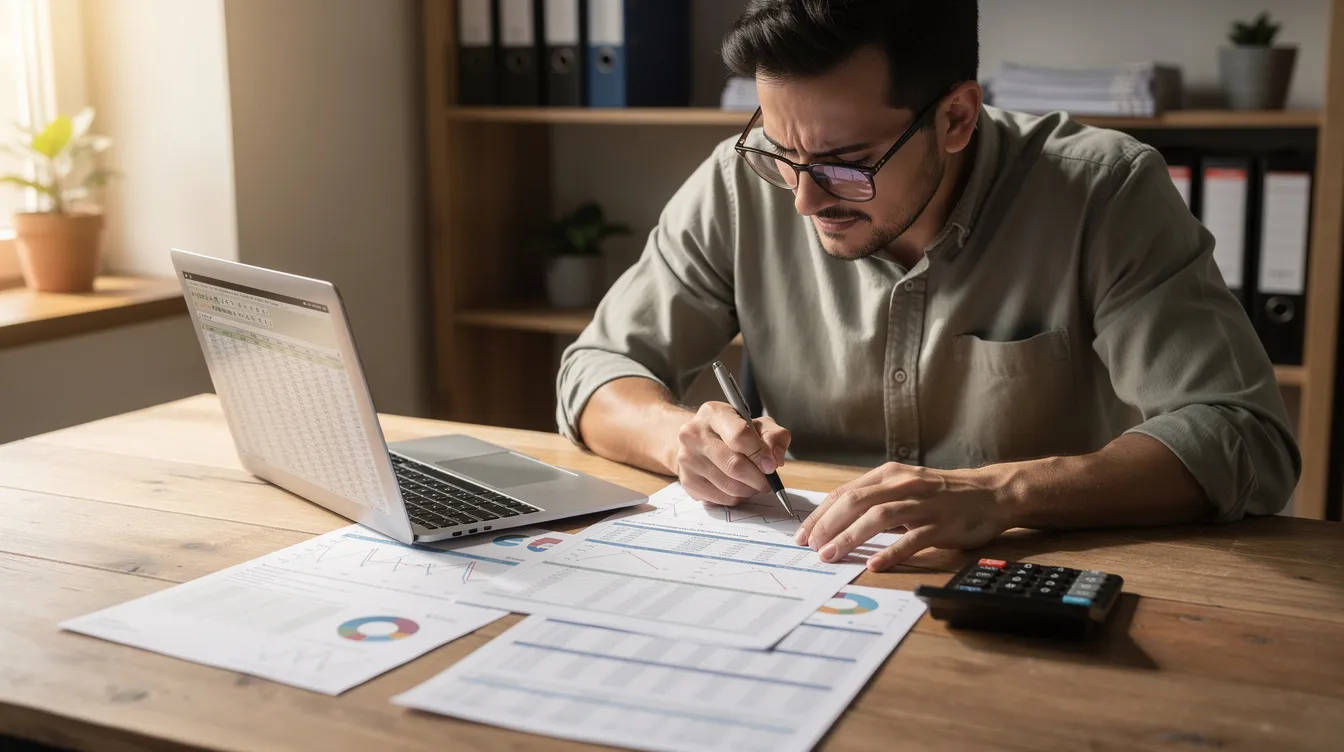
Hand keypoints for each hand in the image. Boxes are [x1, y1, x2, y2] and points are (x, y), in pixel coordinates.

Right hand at [674, 402, 790, 505]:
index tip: (771, 465)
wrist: (699, 442)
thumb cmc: (732, 432)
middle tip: (767, 481)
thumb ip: (773, 436)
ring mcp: (687, 458)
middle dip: (758, 478)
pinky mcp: (687, 481)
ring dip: (749, 490)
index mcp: (714, 413)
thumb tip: (775, 458)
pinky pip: (721, 499)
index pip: (740, 436)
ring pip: (729, 486)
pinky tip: (737, 487)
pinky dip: (736, 498)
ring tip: (753, 483)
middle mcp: (694, 433)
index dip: (760, 454)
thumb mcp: (757, 425)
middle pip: (734, 465)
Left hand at [796, 462, 1014, 570]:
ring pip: (878, 517)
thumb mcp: (905, 488)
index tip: (803, 534)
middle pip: (855, 502)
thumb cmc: (943, 494)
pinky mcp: (942, 524)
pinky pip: (912, 538)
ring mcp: (923, 504)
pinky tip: (874, 564)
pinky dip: (890, 551)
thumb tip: (838, 521)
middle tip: (811, 547)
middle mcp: (903, 485)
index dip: (821, 514)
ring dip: (850, 537)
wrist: (991, 493)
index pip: (845, 492)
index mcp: (889, 475)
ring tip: (831, 555)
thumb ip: (876, 500)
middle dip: (828, 525)